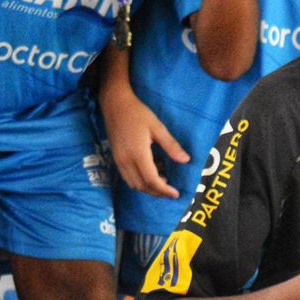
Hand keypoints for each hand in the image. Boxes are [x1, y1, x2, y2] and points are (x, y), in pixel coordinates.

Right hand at [100, 67, 188, 198]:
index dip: (164, 190)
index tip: (176, 194)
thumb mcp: (158, 128)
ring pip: (133, 183)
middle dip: (157, 192)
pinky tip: (151, 174)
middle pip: (141, 186)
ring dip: (148, 188)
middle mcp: (126, 161)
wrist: (114, 105)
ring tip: (163, 184)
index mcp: (138, 154)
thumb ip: (171, 146)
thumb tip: (185, 160)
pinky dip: (139, 181)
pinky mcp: (116, 158)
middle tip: (171, 192)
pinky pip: (127, 177)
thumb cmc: (138, 114)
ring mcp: (119, 160)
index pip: (152, 180)